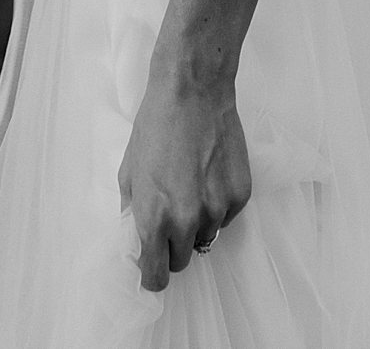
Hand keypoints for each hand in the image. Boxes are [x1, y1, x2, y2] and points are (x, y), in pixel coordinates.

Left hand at [118, 63, 250, 291]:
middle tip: (170, 211)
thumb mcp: (129, 172)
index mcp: (154, 220)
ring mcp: (217, 209)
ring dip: (197, 222)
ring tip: (191, 183)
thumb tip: (135, 241)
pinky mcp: (240, 195)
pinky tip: (209, 173)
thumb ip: (131, 213)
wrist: (192, 91)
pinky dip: (218, 203)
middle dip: (174, 244)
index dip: (153, 273)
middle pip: (182, 260)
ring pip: (206, 237)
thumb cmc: (155, 126)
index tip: (152, 262)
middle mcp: (187, 222)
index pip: (156, 278)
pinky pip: (227, 216)